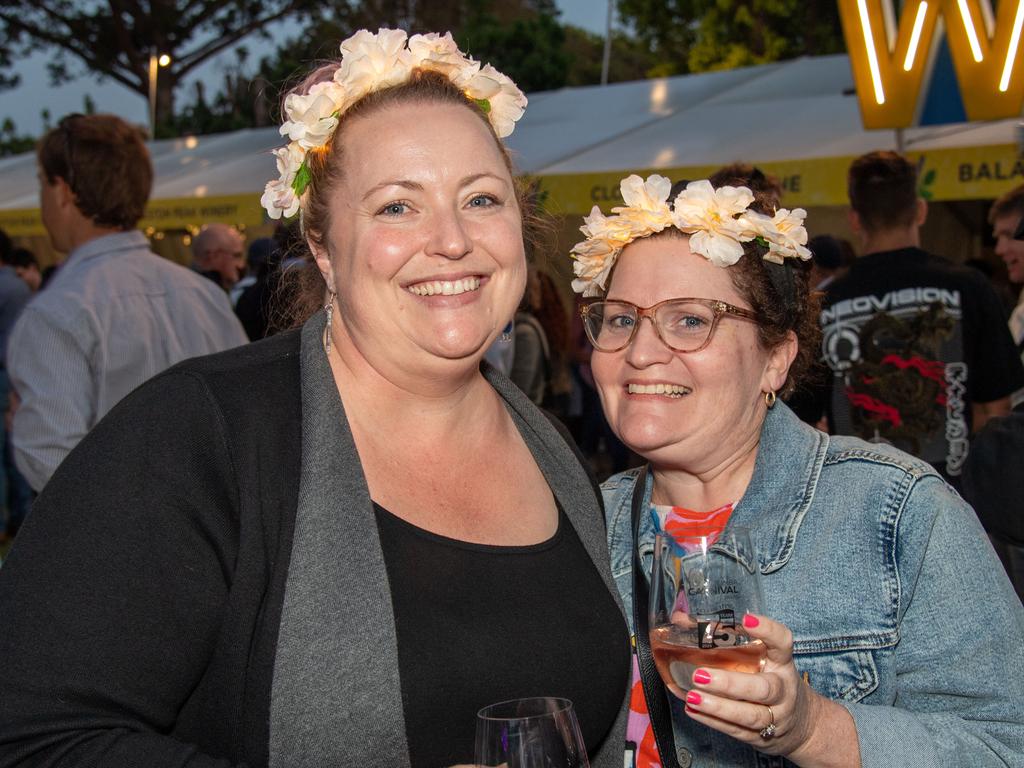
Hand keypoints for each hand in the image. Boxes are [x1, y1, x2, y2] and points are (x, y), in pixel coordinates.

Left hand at [679, 612, 819, 758]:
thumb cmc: (771, 680)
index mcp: (782, 663)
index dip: (767, 630)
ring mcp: (775, 716)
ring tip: (692, 696)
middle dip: (730, 684)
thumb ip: (728, 638)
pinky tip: (693, 710)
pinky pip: (737, 731)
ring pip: (750, 715)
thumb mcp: (762, 657)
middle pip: (763, 688)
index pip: (782, 643)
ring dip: (718, 707)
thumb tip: (680, 618)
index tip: (746, 620)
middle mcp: (782, 689)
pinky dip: (713, 721)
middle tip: (700, 675)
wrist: (801, 725)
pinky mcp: (762, 737)